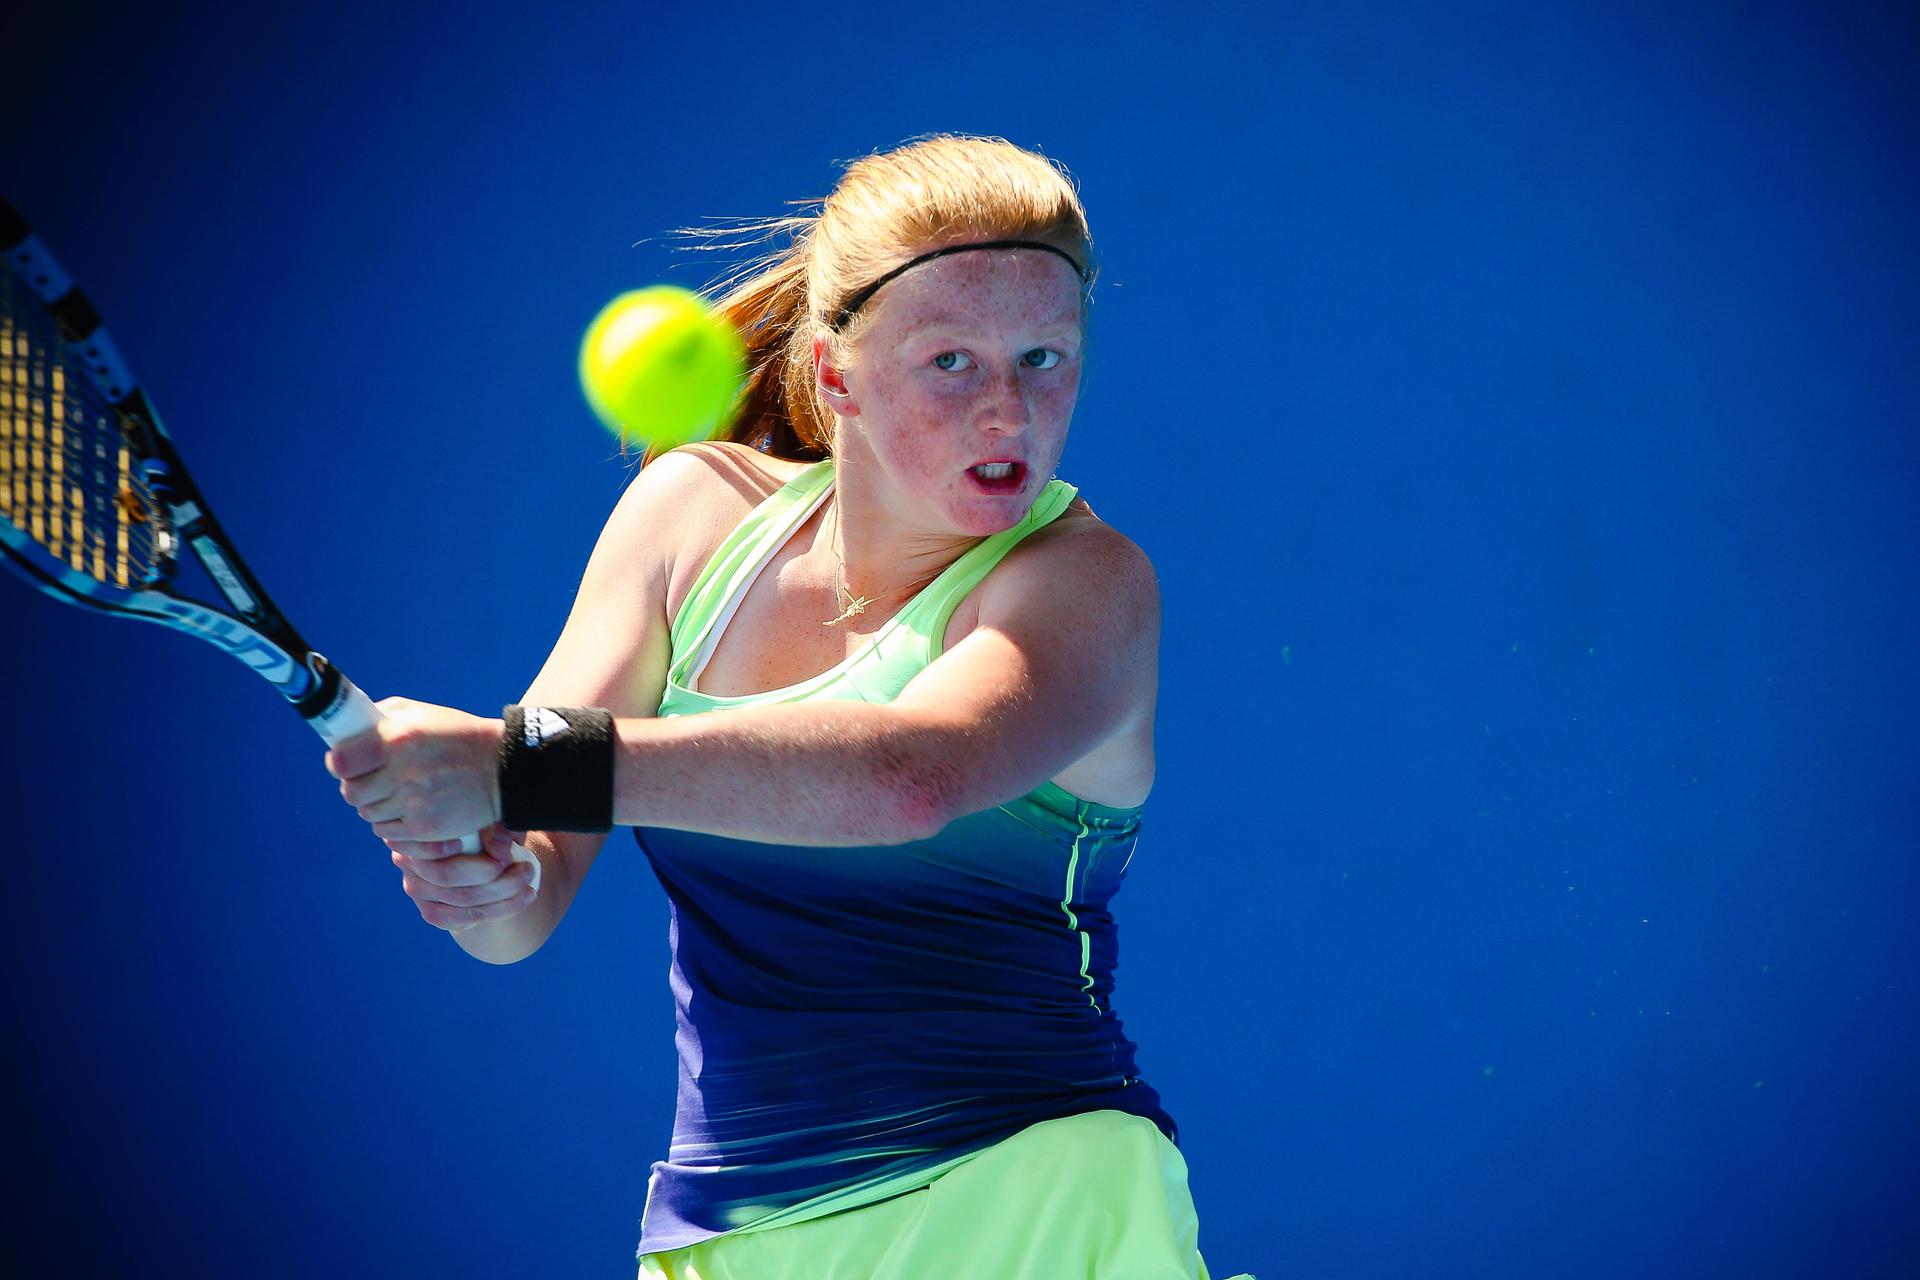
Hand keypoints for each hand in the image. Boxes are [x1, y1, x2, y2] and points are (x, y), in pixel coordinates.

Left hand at [324, 696, 502, 841]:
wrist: (503, 769)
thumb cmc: (458, 736)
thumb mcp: (421, 713)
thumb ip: (380, 718)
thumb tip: (346, 734)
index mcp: (397, 738)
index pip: (341, 762)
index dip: (340, 764)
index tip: (347, 763)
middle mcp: (402, 772)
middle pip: (351, 792)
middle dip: (359, 786)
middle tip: (375, 779)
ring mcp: (414, 803)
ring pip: (368, 814)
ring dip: (376, 805)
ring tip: (397, 793)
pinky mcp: (425, 828)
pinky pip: (388, 832)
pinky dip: (392, 823)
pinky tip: (409, 809)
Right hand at [387, 824, 538, 931]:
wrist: (488, 848)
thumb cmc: (486, 822)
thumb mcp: (493, 816)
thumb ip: (496, 826)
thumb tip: (500, 851)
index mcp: (413, 830)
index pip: (419, 844)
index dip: (443, 848)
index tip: (481, 843)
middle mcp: (407, 862)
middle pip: (445, 876)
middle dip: (492, 874)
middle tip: (525, 866)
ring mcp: (417, 891)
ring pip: (460, 900)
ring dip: (503, 893)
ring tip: (530, 878)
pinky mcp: (433, 913)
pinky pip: (465, 920)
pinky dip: (501, 909)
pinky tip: (525, 896)